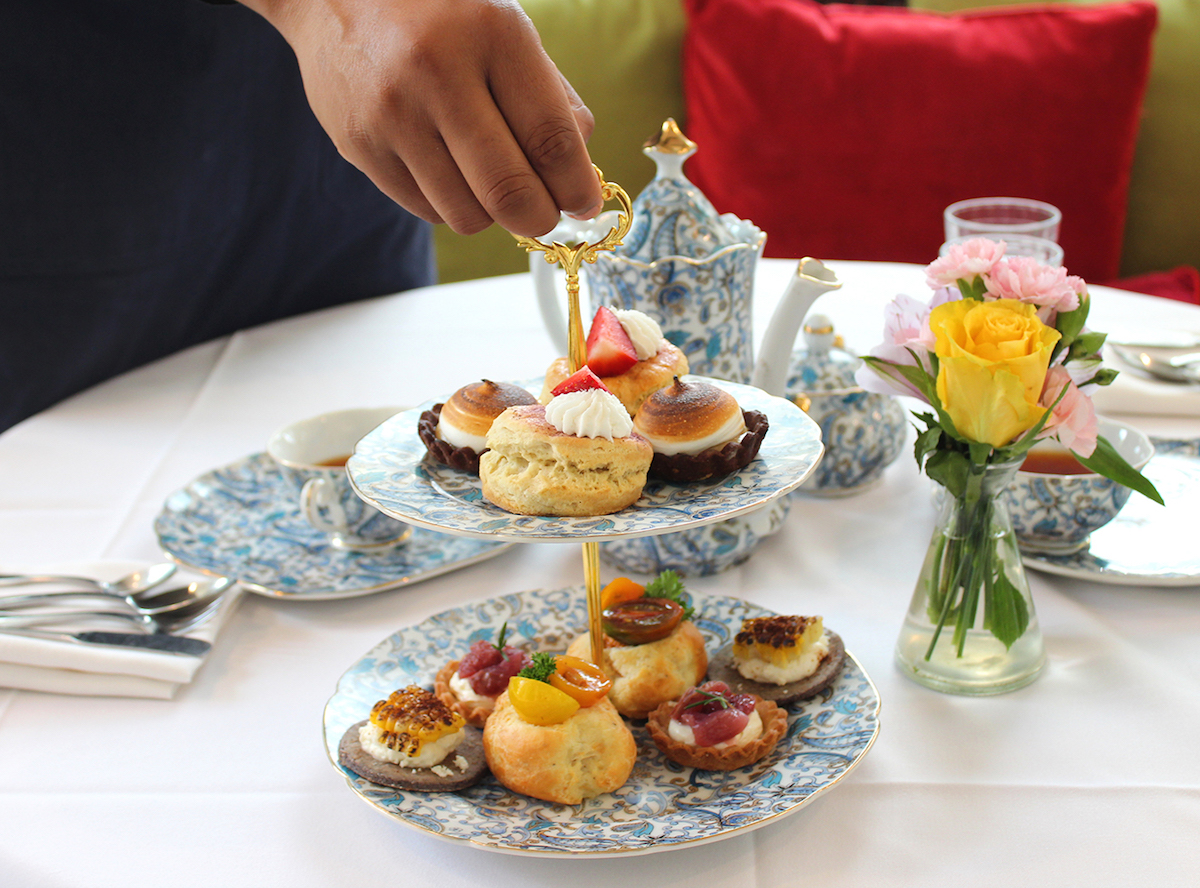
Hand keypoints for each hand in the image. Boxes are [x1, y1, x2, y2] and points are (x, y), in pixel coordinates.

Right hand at [242, 0, 600, 236]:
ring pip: (467, 214)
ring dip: (492, 214)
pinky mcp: (359, 145)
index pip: (550, 138)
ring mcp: (392, 114)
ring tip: (490, 182)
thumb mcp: (506, 29)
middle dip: (540, 219)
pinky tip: (448, 167)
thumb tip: (579, 175)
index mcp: (491, 33)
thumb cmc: (441, 14)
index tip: (584, 204)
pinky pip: (426, 210)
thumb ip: (552, 97)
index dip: (576, 187)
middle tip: (546, 215)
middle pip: (508, 191)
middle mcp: (438, 72)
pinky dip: (451, 204)